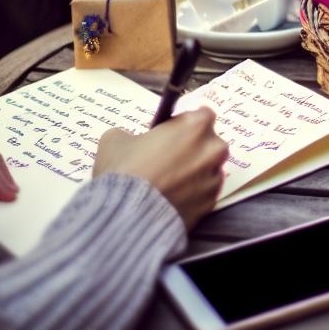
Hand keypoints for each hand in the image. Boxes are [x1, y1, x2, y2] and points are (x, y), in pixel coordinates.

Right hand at [93, 107, 229, 228]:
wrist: (128, 215)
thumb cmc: (124, 171)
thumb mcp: (115, 140)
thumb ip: (132, 134)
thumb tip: (132, 142)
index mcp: (195, 126)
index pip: (203, 114)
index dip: (186, 123)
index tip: (173, 132)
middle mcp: (212, 150)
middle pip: (210, 142)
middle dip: (193, 148)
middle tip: (168, 158)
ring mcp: (213, 178)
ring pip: (209, 169)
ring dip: (194, 172)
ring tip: (169, 182)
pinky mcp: (210, 204)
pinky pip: (204, 193)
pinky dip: (193, 195)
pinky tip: (172, 198)